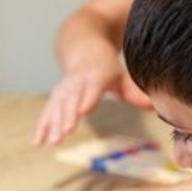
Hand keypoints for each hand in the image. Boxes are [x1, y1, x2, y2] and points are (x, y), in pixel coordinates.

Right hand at [31, 57, 151, 146]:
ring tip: (55, 141)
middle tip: (66, 132)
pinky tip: (38, 143)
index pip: (93, 86)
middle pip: (72, 97)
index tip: (84, 111)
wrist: (83, 47)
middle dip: (68, 115)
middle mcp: (79, 80)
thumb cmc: (106, 66)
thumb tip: (153, 107)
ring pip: (58, 105)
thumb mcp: (121, 75)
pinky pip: (48, 111)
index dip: (88, 98)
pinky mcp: (57, 95)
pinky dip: (42, 126)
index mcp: (97, 73)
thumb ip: (134, 93)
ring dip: (54, 123)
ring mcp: (65, 87)